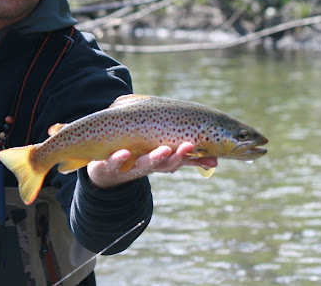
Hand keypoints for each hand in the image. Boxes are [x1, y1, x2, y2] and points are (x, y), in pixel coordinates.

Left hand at [86, 142, 217, 189]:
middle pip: (164, 164)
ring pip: (143, 164)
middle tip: (188, 147)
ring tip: (163, 150)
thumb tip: (216, 161)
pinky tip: (125, 152)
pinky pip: (114, 162)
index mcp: (159, 164)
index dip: (194, 158)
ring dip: (154, 158)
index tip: (211, 156)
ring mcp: (128, 167)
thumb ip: (184, 158)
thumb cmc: (137, 160)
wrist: (104, 173)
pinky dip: (119, 159)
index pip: (179, 161)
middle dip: (177, 157)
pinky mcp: (109, 165)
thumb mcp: (159, 160)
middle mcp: (147, 167)